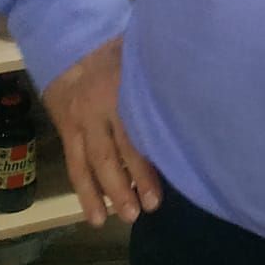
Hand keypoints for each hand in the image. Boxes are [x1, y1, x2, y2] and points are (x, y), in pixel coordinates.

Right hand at [42, 35, 161, 225]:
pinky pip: (75, 168)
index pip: (139, 125)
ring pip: (95, 163)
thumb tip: (196, 91)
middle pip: (119, 149)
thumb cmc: (118, 52)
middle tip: (151, 207)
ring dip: (110, 193)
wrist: (69, 47)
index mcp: (122, 86)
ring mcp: (81, 123)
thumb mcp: (140, 55)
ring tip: (128, 217)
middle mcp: (99, 107)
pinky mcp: (67, 134)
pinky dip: (85, 194)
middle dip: (135, 180)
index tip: (172, 175)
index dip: (151, 155)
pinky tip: (96, 217)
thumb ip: (159, 75)